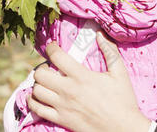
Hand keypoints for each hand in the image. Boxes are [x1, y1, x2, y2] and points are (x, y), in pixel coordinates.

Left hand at [27, 33, 151, 131]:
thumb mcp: (119, 72)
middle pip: (40, 74)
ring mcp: (63, 106)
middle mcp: (68, 90)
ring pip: (37, 91)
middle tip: (49, 67)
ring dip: (38, 84)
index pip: (57, 57)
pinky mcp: (61, 119)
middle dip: (42, 67)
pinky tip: (38, 97)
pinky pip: (37, 109)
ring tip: (45, 82)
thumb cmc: (123, 100)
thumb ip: (110, 51)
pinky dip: (33, 101)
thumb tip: (100, 34)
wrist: (122, 128)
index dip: (51, 48)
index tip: (52, 46)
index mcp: (82, 76)